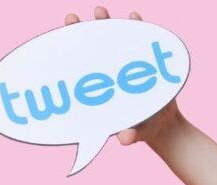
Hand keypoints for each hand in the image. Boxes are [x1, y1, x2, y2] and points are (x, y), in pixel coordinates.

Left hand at [63, 6, 182, 146]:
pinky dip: (138, 27)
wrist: (162, 124)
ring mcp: (127, 65)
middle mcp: (111, 74)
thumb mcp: (136, 132)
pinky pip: (140, 41)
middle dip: (81, 33)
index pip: (82, 69)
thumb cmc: (142, 129)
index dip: (69, 58)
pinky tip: (133, 16)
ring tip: (98, 10)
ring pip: (114, 41)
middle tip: (70, 17)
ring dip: (106, 25)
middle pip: (93, 50)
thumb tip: (125, 139)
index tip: (54, 49)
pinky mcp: (145, 61)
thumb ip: (131, 135)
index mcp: (102, 90)